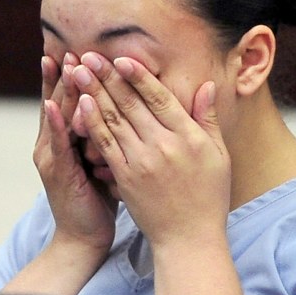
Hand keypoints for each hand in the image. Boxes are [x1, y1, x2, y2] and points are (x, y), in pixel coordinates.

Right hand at [34, 53, 117, 255]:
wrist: (85, 236)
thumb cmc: (100, 197)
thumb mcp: (108, 158)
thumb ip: (112, 132)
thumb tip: (131, 107)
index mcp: (67, 139)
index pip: (69, 100)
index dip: (72, 76)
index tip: (79, 50)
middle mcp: (54, 143)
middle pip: (59, 101)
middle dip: (64, 74)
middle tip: (70, 47)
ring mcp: (52, 157)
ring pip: (57, 117)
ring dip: (59, 90)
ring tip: (61, 64)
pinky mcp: (57, 172)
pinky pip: (58, 144)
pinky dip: (56, 124)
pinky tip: (54, 105)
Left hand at [73, 53, 230, 248]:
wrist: (188, 239)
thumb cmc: (207, 196)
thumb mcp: (217, 155)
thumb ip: (207, 119)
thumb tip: (205, 86)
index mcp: (188, 137)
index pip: (159, 98)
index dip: (138, 75)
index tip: (122, 57)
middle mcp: (163, 146)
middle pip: (131, 104)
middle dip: (108, 77)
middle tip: (88, 55)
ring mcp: (141, 162)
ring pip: (113, 119)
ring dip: (93, 92)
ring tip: (77, 71)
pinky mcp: (125, 177)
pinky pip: (105, 145)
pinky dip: (92, 122)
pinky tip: (80, 105)